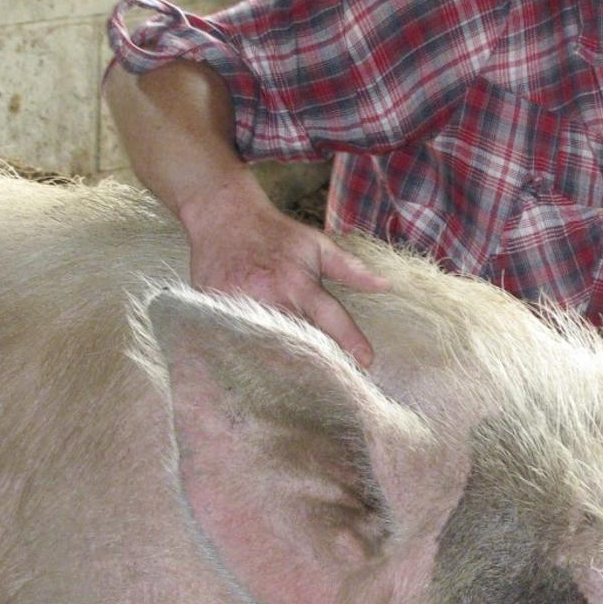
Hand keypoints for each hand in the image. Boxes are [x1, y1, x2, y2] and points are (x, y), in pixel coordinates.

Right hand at [181, 176, 388, 364]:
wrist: (223, 217)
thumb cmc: (276, 234)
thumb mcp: (317, 245)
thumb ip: (350, 269)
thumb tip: (385, 284)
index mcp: (297, 283)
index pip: (329, 317)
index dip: (349, 340)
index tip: (367, 361)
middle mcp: (268, 298)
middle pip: (298, 342)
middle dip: (320, 361)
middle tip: (340, 380)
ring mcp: (240, 309)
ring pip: (268, 350)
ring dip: (289, 367)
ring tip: (309, 385)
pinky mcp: (217, 315)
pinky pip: (240, 345)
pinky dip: (256, 359)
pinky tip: (272, 373)